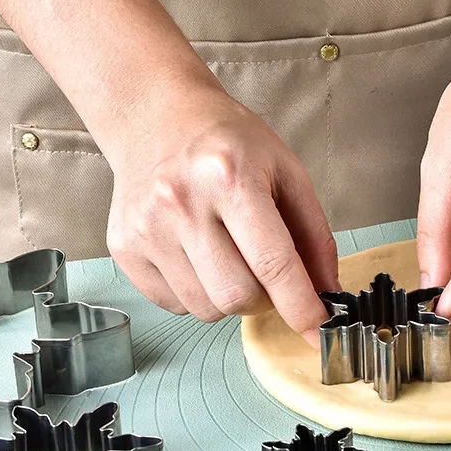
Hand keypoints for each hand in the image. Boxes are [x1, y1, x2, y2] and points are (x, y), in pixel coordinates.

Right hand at [106, 84, 336, 344]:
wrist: (156, 116)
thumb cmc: (230, 144)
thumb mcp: (287, 172)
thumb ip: (314, 236)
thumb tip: (327, 295)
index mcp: (230, 178)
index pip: (273, 264)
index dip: (302, 308)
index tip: (320, 334)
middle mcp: (181, 204)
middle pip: (237, 298)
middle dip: (264, 299)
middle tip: (265, 270)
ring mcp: (146, 229)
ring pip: (207, 310)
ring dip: (230, 297)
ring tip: (227, 255)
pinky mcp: (124, 248)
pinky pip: (176, 305)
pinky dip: (198, 293)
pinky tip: (196, 254)